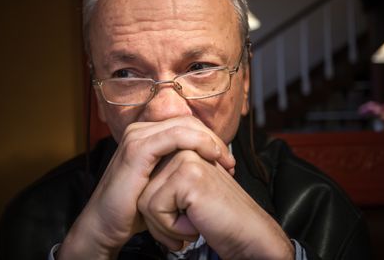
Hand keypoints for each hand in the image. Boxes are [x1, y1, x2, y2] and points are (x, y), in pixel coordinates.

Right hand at [57, 116, 235, 259]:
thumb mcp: (160, 183)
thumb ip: (176, 168)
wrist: (105, 225)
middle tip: (229, 162)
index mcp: (145, 135)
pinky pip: (176, 136)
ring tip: (225, 161)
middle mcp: (140, 131)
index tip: (226, 161)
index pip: (186, 125)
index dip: (209, 138)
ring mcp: (137, 137)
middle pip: (188, 122)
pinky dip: (199, 142)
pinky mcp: (138, 149)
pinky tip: (212, 156)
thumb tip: (204, 165)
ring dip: (210, 141)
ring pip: (185, 125)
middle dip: (213, 139)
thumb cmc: (133, 208)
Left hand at [137, 150, 293, 259]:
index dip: (158, 209)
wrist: (247, 234)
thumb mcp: (184, 195)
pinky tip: (196, 223)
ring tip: (193, 222)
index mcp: (182, 149)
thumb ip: (164, 182)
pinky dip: (172, 227)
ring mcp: (186, 158)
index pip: (145, 180)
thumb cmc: (216, 218)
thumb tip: (137, 186)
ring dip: (165, 225)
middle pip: (142, 190)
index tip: (185, 216)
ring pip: (145, 201)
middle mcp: (183, 149)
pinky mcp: (188, 174)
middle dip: (159, 218)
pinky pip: (155, 208)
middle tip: (188, 223)